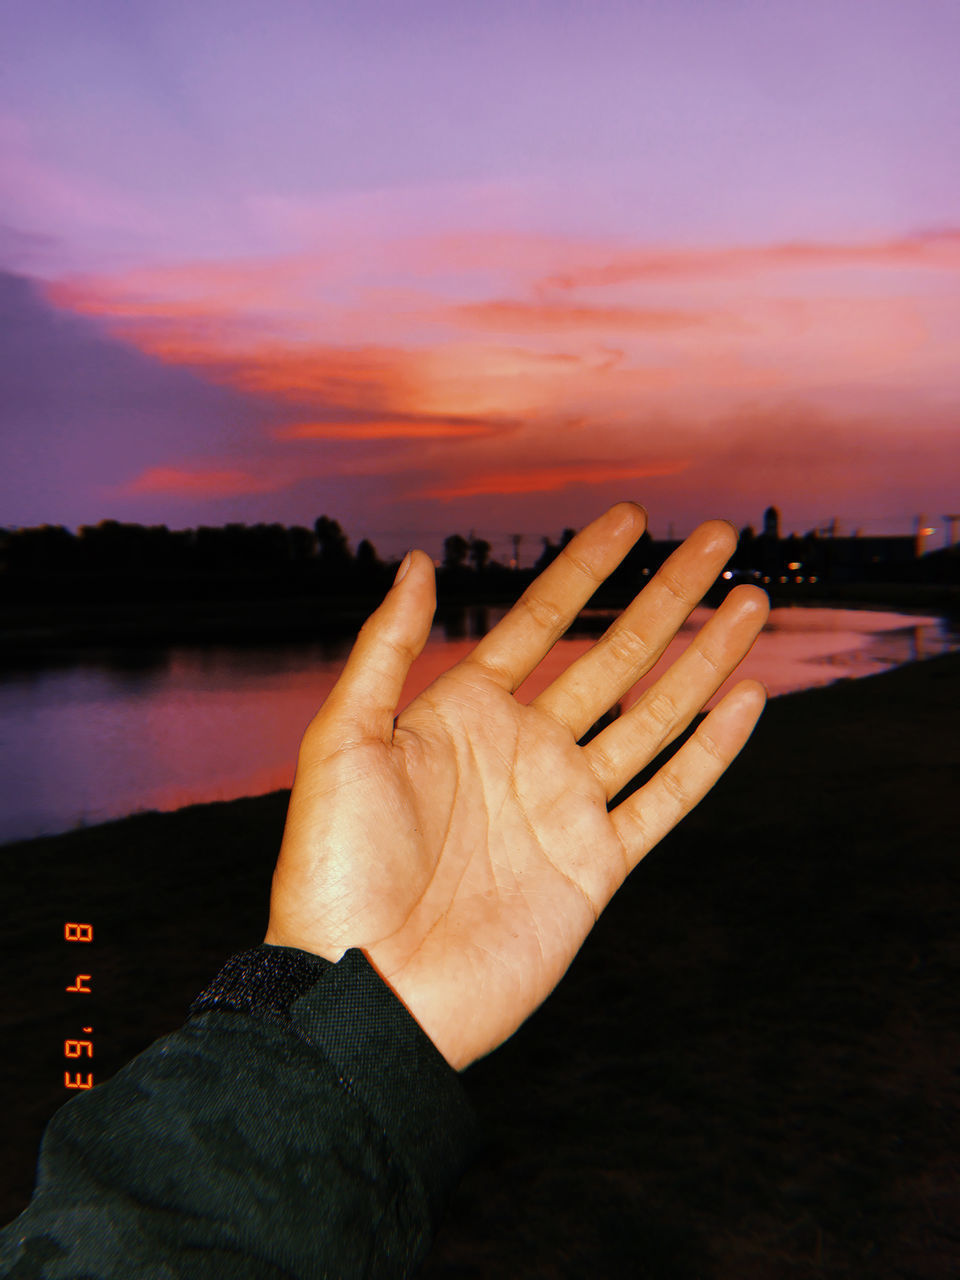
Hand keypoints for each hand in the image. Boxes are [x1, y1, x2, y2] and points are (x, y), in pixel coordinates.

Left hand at [265, 503, 767, 1068]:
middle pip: (613, 655)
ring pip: (653, 715)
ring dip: (704, 659)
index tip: (630, 517)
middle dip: (664, 595)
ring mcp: (564, 807)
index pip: (541, 620)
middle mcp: (523, 751)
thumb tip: (422, 562)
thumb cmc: (335, 869)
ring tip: (749, 604)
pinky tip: (745, 701)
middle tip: (713, 539)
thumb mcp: (342, 742)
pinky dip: (711, 751)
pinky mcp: (595, 866)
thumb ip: (386, 650)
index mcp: (464, 714)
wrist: (364, 989)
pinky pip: (668, 797)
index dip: (585, 566)